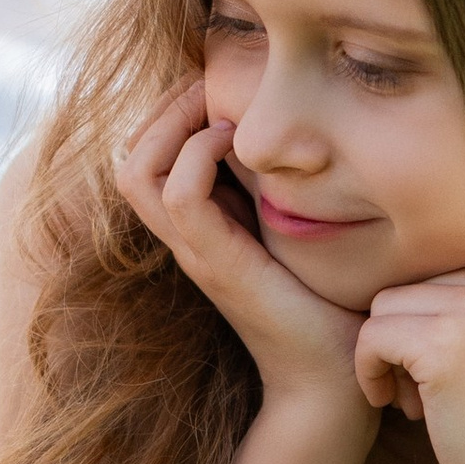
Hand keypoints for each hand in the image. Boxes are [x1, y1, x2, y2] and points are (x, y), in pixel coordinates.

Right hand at [116, 77, 371, 422]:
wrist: (334, 381)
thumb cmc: (330, 307)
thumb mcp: (302, 230)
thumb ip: (289, 188)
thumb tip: (312, 134)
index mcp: (200, 226)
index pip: (148, 152)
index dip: (172, 108)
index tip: (220, 84)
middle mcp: (186, 237)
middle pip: (130, 154)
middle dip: (166, 105)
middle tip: (214, 82)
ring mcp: (195, 250)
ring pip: (136, 168)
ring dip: (173, 123)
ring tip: (221, 107)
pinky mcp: (217, 263)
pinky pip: (178, 194)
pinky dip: (198, 154)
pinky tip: (238, 141)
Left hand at [354, 248, 464, 463]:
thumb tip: (390, 250)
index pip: (447, 263)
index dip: (436, 316)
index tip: (454, 365)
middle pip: (414, 281)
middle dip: (411, 336)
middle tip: (432, 391)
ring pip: (385, 305)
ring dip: (390, 355)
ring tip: (420, 400)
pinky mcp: (444, 344)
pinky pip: (370, 336)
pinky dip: (370, 372)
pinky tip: (400, 407)